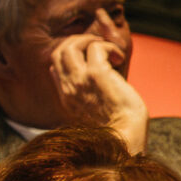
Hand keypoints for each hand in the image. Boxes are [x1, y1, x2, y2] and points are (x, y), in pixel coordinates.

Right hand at [51, 15, 147, 150]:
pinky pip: (95, 47)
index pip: (55, 68)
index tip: (90, 60)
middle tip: (99, 48)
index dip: (71, 59)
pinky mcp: (98, 74)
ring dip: (90, 41)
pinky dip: (107, 46)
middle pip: (59, 52)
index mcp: (66, 98)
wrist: (124, 140)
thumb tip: (101, 86)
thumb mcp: (95, 118)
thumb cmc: (118, 131)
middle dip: (78, 43)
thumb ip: (89, 102)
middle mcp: (69, 88)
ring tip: (108, 50)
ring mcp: (80, 80)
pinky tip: (118, 58)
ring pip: (71, 45)